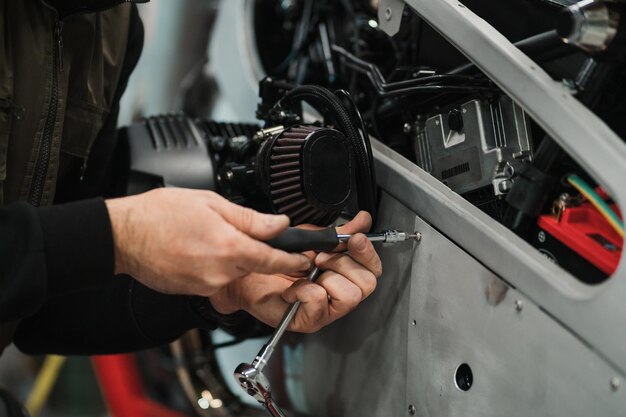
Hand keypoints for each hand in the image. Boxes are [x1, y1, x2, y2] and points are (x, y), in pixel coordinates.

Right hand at [105, 188, 310, 295]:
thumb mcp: (211, 202)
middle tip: (234, 231)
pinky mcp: (193, 291)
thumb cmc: (159, 214)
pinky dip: (214, 265)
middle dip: (253, 250)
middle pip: (254, 265)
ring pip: (234, 271)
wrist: (122, 235)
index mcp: (229, 247)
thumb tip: (278, 224)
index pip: (274, 259)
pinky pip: (215, 278)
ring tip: (206, 236)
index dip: (292, 260)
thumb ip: (250, 218)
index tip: (303, 258)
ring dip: (231, 257)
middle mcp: (219, 272)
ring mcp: (205, 285)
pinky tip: (196, 249)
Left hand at [209, 211, 382, 332]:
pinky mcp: (309, 320)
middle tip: (321, 257)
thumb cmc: (275, 259)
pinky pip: (319, 301)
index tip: (354, 239)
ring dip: (328, 277)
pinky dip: (304, 289)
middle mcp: (338, 294)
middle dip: (344, 263)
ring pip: (350, 297)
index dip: (367, 253)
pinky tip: (292, 288)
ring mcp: (326, 310)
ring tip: (308, 271)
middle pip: (367, 284)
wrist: (246, 273)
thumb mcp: (310, 238)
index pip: (372, 269)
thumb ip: (338, 233)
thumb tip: (362, 220)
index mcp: (343, 274)